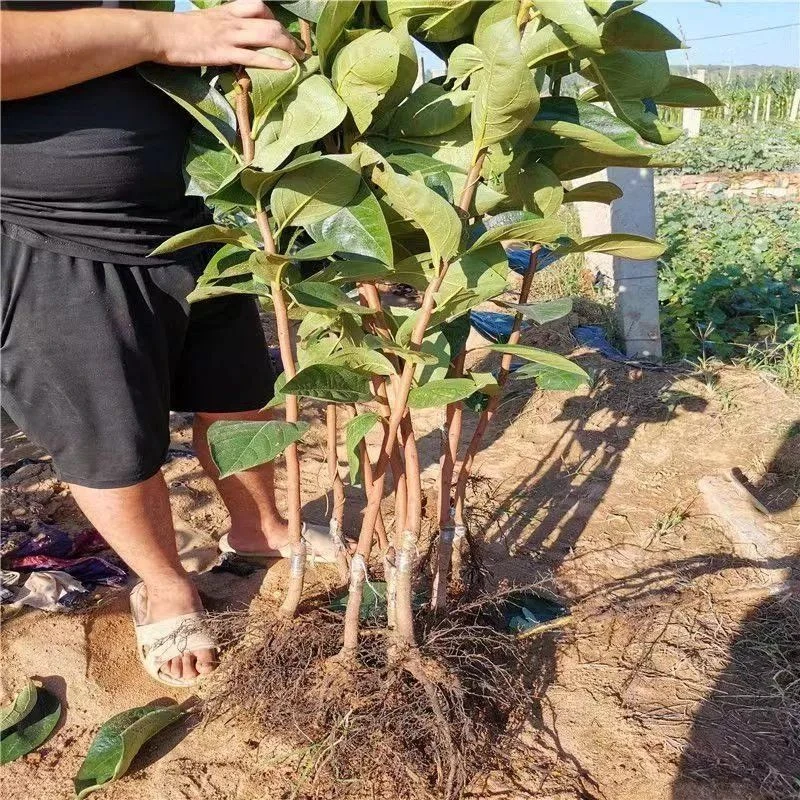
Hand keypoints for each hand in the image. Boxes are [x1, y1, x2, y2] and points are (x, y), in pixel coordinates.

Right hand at [150, 0, 305, 69]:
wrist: (159, 34)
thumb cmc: (179, 31)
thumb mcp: (205, 21)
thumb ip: (221, 25)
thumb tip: (232, 36)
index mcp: (226, 11)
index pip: (257, 5)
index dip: (272, 17)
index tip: (278, 30)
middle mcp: (231, 21)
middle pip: (268, 20)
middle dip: (287, 35)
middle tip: (298, 48)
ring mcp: (229, 37)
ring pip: (266, 35)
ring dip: (287, 46)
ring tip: (299, 57)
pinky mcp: (224, 54)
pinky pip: (255, 56)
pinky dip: (274, 62)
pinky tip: (287, 67)